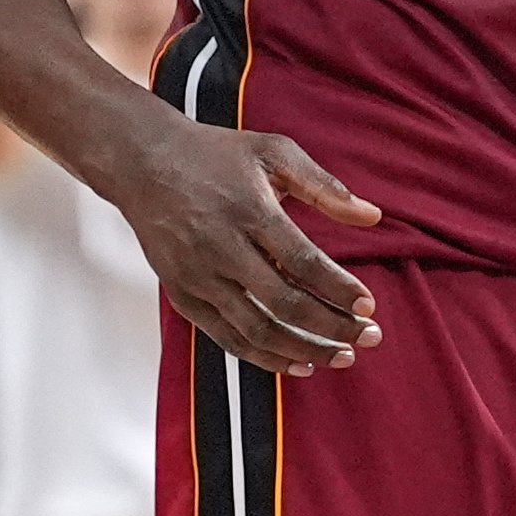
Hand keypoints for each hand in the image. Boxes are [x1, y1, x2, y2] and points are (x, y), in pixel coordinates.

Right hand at [118, 114, 386, 373]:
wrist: (141, 162)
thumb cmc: (215, 154)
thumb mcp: (273, 153)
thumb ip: (325, 186)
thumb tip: (373, 216)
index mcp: (248, 211)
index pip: (304, 262)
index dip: (339, 290)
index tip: (369, 307)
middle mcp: (220, 248)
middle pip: (285, 304)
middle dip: (333, 327)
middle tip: (369, 338)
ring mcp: (197, 276)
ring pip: (256, 330)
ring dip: (304, 350)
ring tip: (341, 357)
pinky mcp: (182, 295)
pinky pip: (227, 338)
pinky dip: (264, 357)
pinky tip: (298, 363)